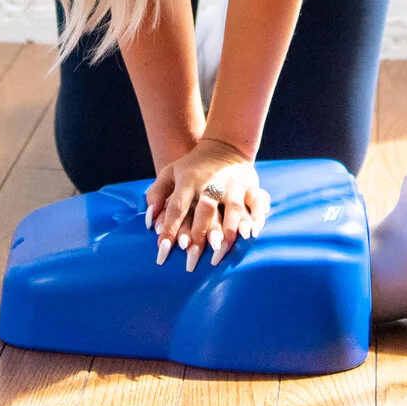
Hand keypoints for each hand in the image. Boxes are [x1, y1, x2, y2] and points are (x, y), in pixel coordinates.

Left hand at [146, 138, 270, 268]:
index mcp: (188, 180)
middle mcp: (212, 182)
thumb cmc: (191, 167)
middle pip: (205, 211)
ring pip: (232, 210)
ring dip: (227, 231)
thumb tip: (149, 221)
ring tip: (219, 251)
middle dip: (198, 235)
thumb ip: (156, 195)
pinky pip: (256, 203)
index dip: (169, 229)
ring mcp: (233, 184)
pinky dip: (256, 219)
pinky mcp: (250, 185)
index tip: (163, 251)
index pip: (177, 207)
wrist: (223, 145)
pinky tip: (250, 235)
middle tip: (191, 260)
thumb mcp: (169, 173)